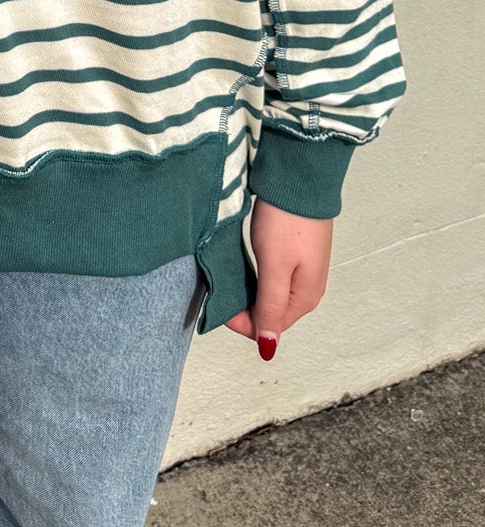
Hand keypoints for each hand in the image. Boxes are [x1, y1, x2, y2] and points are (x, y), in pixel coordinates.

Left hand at [223, 199, 333, 357]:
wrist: (300, 180)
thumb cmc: (288, 221)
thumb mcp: (275, 267)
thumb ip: (270, 307)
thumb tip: (268, 347)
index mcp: (305, 298)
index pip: (269, 327)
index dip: (241, 323)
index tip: (218, 307)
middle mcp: (309, 289)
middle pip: (271, 313)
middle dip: (246, 309)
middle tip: (220, 292)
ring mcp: (304, 271)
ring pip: (272, 295)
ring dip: (250, 294)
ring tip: (230, 280)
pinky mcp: (297, 254)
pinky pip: (274, 278)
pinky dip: (257, 278)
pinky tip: (245, 268)